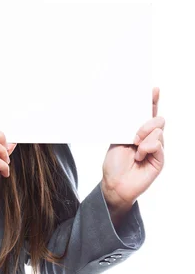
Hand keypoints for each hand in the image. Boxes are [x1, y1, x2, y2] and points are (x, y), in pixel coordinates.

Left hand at [101, 87, 164, 207]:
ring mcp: (156, 148)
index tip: (153, 90)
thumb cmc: (114, 164)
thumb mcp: (117, 140)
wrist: (114, 184)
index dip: (152, 101)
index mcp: (138, 131)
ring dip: (144, 137)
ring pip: (158, 130)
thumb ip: (128, 127)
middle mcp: (149, 138)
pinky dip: (148, 148)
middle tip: (134, 136)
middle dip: (145, 123)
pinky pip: (159, 144)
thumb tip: (134, 112)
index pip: (148, 114)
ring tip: (135, 148)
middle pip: (157, 119)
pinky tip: (140, 156)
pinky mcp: (160, 159)